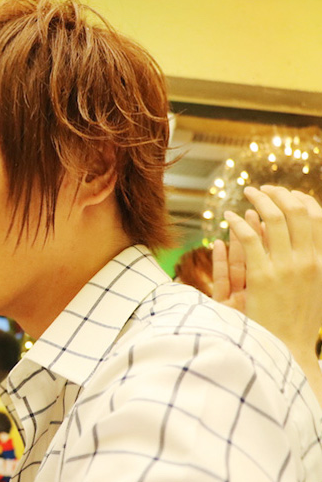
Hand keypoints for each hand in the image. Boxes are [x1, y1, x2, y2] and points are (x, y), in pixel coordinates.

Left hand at [220, 185, 321, 360]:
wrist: (289, 350)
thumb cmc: (297, 322)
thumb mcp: (312, 288)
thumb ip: (310, 263)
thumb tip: (303, 242)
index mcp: (320, 261)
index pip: (315, 217)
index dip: (298, 200)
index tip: (282, 193)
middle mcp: (307, 260)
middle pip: (294, 213)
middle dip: (277, 195)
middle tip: (260, 189)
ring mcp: (285, 267)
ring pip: (273, 220)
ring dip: (258, 201)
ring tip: (246, 193)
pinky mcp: (262, 277)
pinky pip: (249, 240)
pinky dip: (237, 223)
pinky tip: (227, 216)